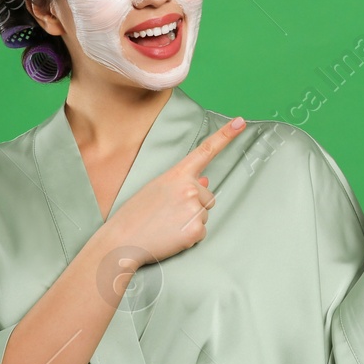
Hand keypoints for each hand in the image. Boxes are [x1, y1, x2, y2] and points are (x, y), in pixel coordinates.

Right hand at [103, 115, 246, 268]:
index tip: (241, 122)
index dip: (226, 135)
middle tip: (167, 214)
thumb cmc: (136, 214)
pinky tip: (171, 236)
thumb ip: (182, 182)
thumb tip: (207, 181)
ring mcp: (194, 209)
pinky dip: (189, 236)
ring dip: (190, 220)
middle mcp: (189, 188)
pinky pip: (201, 231)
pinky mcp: (196, 230)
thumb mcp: (156, 188)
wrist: (122, 241)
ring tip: (167, 225)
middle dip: (193, 205)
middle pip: (208, 196)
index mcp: (177, 174)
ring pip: (204, 214)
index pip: (206, 150)